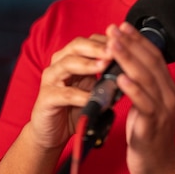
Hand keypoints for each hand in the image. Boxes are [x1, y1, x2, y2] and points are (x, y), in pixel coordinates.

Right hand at [29, 35, 111, 149]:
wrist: (52, 132)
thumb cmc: (74, 107)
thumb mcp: (92, 88)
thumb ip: (104, 76)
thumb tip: (128, 68)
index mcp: (70, 58)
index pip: (88, 41)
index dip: (105, 40)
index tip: (122, 42)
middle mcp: (58, 64)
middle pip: (76, 46)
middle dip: (96, 47)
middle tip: (113, 50)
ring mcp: (50, 80)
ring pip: (68, 64)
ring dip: (88, 64)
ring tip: (104, 66)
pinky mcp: (46, 98)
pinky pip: (65, 94)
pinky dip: (81, 95)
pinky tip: (94, 98)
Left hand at [105, 22, 174, 173]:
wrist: (159, 168)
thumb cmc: (149, 134)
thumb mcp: (146, 104)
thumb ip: (141, 84)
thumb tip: (125, 63)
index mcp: (166, 87)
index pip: (153, 56)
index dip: (138, 40)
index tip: (122, 26)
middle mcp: (167, 94)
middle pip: (150, 62)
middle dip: (130, 43)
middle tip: (113, 29)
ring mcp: (162, 110)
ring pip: (146, 78)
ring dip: (129, 59)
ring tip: (113, 45)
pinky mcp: (152, 126)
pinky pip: (144, 104)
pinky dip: (133, 89)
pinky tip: (121, 78)